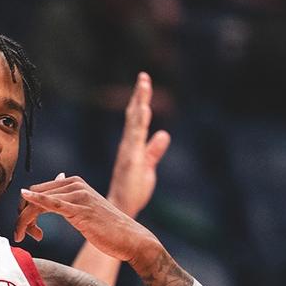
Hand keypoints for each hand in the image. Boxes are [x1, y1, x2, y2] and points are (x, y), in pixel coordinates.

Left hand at [14, 174, 162, 261]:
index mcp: (73, 182)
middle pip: (34, 193)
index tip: (29, 230)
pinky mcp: (80, 209)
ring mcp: (78, 195)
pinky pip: (52, 205)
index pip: (38, 190)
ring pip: (38, 201)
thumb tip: (58, 177)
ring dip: (25, 220)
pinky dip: (35, 204)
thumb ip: (69, 195)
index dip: (26, 209)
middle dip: (22, 215)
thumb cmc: (108, 227)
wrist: (130, 238)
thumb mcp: (85, 207)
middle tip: (23, 236)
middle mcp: (74, 184)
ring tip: (26, 237)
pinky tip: (24, 208)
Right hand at [108, 72, 171, 217]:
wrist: (122, 209)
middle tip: (144, 76)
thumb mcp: (148, 167)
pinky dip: (139, 123)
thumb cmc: (133, 191)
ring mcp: (129, 151)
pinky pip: (135, 138)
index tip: (144, 82)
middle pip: (135, 115)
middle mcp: (129, 145)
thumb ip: (155, 150)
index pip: (137, 119)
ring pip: (135, 122)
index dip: (141, 100)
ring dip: (139, 103)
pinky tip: (144, 110)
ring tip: (144, 85)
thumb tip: (163, 133)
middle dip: (140, 95)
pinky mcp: (131, 160)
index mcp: (133, 145)